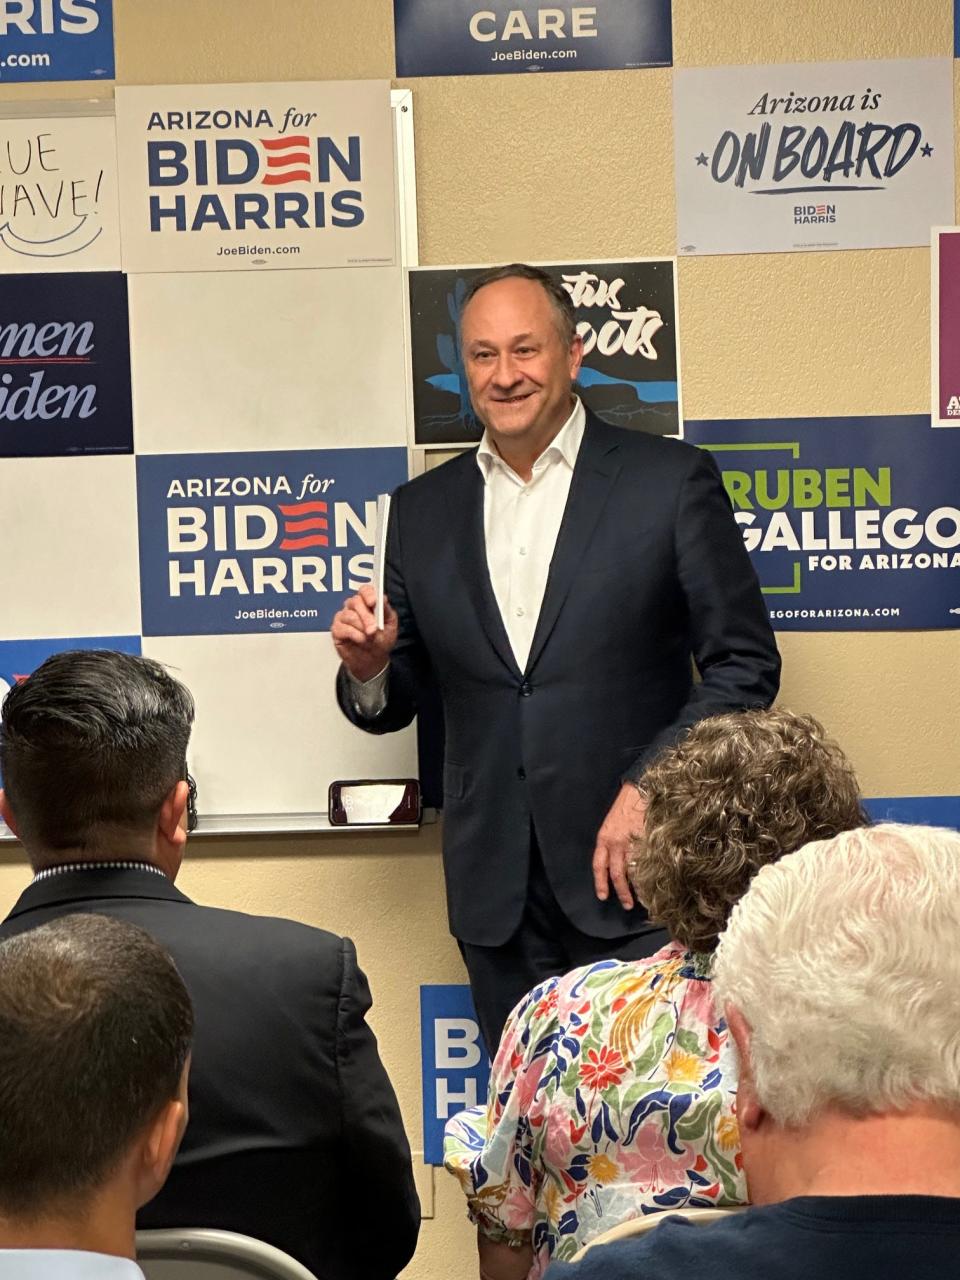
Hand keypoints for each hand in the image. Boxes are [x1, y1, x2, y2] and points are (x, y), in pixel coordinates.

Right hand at [331, 584, 398, 682]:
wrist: (372, 660)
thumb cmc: (381, 640)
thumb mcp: (390, 625)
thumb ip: (386, 611)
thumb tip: (383, 598)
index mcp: (367, 603)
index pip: (364, 590)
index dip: (368, 594)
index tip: (373, 603)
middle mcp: (354, 607)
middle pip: (355, 602)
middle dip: (366, 616)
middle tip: (373, 629)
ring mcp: (343, 618)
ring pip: (349, 615)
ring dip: (361, 627)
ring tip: (369, 637)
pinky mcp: (336, 629)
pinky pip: (342, 627)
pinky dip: (353, 634)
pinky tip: (360, 639)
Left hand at [592, 784, 647, 909]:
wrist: (639, 789)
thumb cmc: (625, 805)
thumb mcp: (612, 824)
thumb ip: (613, 843)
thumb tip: (618, 863)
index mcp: (604, 838)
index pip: (599, 865)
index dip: (600, 882)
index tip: (603, 896)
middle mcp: (616, 842)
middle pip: (617, 873)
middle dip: (622, 892)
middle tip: (627, 905)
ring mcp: (633, 842)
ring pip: (634, 871)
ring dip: (639, 887)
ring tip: (644, 898)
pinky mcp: (648, 840)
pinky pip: (649, 862)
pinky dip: (651, 874)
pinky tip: (655, 881)